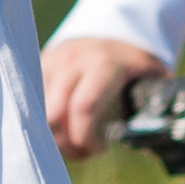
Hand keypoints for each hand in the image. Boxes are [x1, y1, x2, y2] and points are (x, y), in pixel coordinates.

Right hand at [42, 35, 167, 160]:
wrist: (116, 31)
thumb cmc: (136, 67)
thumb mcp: (153, 83)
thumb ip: (152, 112)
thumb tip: (150, 147)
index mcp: (105, 64)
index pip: (84, 107)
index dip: (86, 137)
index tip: (99, 150)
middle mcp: (73, 60)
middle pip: (53, 115)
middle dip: (64, 144)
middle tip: (81, 152)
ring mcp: (52, 60)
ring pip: (37, 112)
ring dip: (51, 136)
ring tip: (70, 143)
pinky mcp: (39, 65)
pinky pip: (31, 103)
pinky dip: (42, 122)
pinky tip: (59, 128)